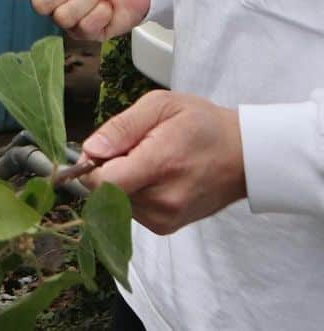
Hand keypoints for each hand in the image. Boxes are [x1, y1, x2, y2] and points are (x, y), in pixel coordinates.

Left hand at [80, 91, 246, 234]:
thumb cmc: (203, 124)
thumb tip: (90, 149)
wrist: (243, 156)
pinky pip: (130, 209)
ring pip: (115, 201)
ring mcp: (165, 218)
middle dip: (108, 168)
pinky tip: (153, 175)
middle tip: (133, 147)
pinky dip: (132, 191)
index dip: (91, 163)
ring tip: (147, 159)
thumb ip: (121, 127)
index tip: (103, 146)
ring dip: (121, 180)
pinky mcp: (166, 227)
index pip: (103, 181)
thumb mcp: (160, 105)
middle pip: (106, 191)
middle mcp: (161, 201)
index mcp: (159, 166)